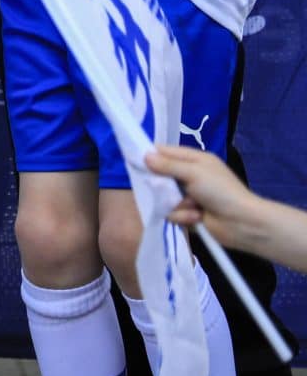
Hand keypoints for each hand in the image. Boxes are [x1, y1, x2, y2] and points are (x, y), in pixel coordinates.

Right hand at [147, 144, 272, 249]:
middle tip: (163, 189)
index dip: (149, 155)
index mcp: (194, 160)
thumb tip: (144, 156)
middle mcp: (189, 176)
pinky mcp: (186, 214)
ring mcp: (187, 196)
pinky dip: (183, 216)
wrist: (242, 223)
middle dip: (162, 186)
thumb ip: (167, 165)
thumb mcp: (194, 173)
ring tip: (193, 207)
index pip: (164, 152)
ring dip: (175, 204)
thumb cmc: (221, 191)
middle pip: (160, 176)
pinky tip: (196, 218)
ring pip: (163, 198)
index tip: (133, 159)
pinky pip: (171, 214)